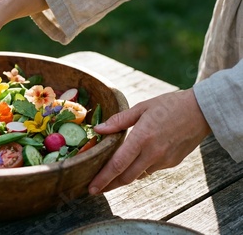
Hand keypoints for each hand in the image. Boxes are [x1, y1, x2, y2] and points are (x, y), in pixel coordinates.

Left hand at [88, 89, 210, 194]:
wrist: (202, 111)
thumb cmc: (170, 105)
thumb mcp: (142, 108)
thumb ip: (119, 121)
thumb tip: (99, 130)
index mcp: (142, 138)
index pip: (118, 164)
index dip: (103, 178)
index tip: (91, 188)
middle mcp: (153, 153)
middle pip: (126, 177)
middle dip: (109, 185)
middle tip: (94, 189)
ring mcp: (164, 160)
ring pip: (138, 175)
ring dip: (123, 178)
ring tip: (109, 178)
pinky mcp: (172, 163)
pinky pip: (150, 170)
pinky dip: (138, 170)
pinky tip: (132, 165)